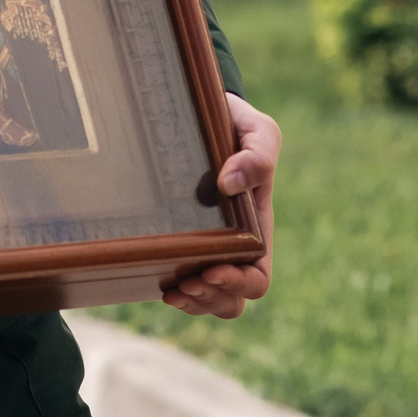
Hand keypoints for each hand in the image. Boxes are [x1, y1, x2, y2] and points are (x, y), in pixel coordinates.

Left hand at [164, 93, 277, 318]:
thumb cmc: (236, 125)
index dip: (237, 283)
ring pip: (207, 301)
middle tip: (187, 281)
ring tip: (174, 288)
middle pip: (231, 299)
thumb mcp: (257, 131)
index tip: (212, 268)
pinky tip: (160, 282)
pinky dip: (174, 294)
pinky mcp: (178, 244)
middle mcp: (233, 246)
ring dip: (193, 303)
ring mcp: (206, 248)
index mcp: (256, 229)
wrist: (201, 113)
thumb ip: (257, 155)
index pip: (257, 278)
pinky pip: (181, 286)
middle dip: (211, 297)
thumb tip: (230, 183)